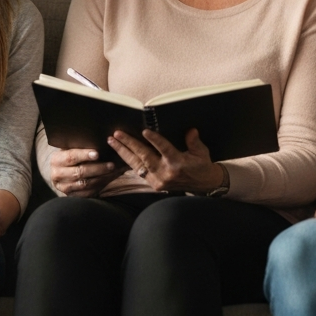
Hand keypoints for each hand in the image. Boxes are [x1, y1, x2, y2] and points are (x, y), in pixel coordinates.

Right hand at [49, 148, 121, 197]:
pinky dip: (100, 185)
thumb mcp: (72, 148)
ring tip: (114, 171)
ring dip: (102, 177)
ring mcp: (63, 187)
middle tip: (112, 164)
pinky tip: (109, 178)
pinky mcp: (72, 196)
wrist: (63, 171)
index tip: (97, 154)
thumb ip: (81, 145)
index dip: (84, 155)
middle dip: (98, 168)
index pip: (71, 157)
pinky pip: (88, 192)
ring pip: (85, 184)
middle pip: (79, 172)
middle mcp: (57, 175)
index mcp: (56, 160)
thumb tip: (99, 141)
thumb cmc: (72, 155)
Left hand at [108, 127, 224, 193]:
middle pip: (144, 157)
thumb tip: (190, 131)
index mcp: (178, 163)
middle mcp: (166, 173)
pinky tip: (120, 152)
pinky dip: (129, 161)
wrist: (203, 185)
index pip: (164, 149)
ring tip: (112, 141)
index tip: (144, 131)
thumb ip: (194, 141)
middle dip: (129, 144)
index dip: (154, 140)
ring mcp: (158, 180)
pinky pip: (138, 171)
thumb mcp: (202, 152)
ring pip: (137, 164)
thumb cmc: (202, 166)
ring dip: (123, 152)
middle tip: (117, 134)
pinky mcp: (154, 185)